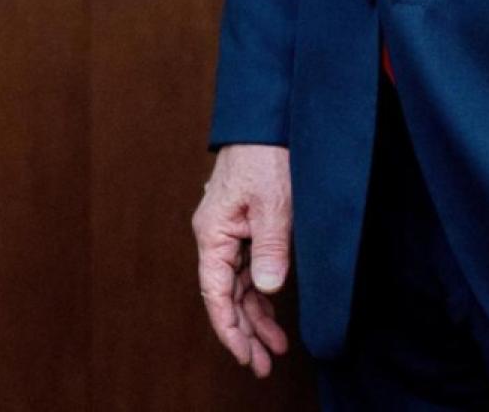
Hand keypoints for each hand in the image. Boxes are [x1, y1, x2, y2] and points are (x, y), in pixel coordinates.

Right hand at [193, 143, 292, 378]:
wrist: (265, 122)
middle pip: (224, 295)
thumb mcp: (273, 203)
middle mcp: (215, 236)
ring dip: (254, 316)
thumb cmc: (265, 157)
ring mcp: (229, 232)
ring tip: (275, 347)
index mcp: (213, 233)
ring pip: (236, 285)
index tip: (245, 356)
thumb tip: (268, 288)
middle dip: (243, 331)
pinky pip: (246, 269)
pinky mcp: (243, 227)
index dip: (228, 328)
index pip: (214, 292)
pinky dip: (258, 293)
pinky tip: (272, 310)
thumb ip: (271, 248)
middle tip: (263, 365)